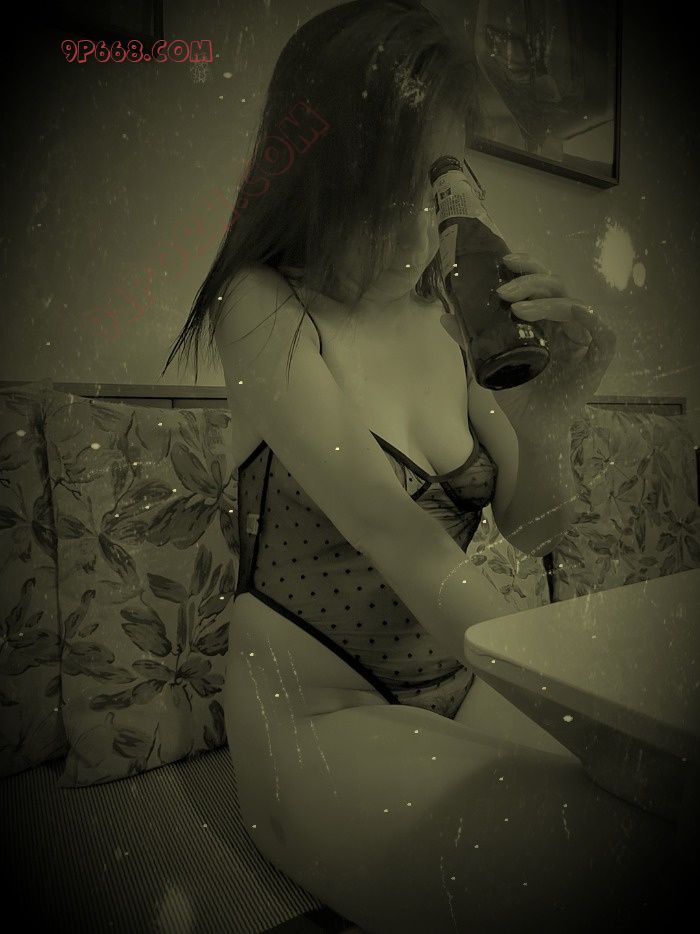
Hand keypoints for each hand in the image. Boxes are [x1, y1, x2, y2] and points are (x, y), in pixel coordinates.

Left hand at [443, 252, 616, 436]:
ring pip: (573, 304)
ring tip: (516, 307)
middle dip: (529, 282)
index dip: (526, 268)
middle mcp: (566, 323)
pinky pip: (601, 330)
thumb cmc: (517, 394)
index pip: (540, 284)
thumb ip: (471, 339)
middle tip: (503, 291)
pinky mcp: (599, 357)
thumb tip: (445, 316)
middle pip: (556, 287)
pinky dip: (587, 316)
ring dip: (546, 300)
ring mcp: (584, 338)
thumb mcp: (489, 362)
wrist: (532, 428)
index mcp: (545, 319)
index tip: (504, 262)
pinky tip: (570, 312)